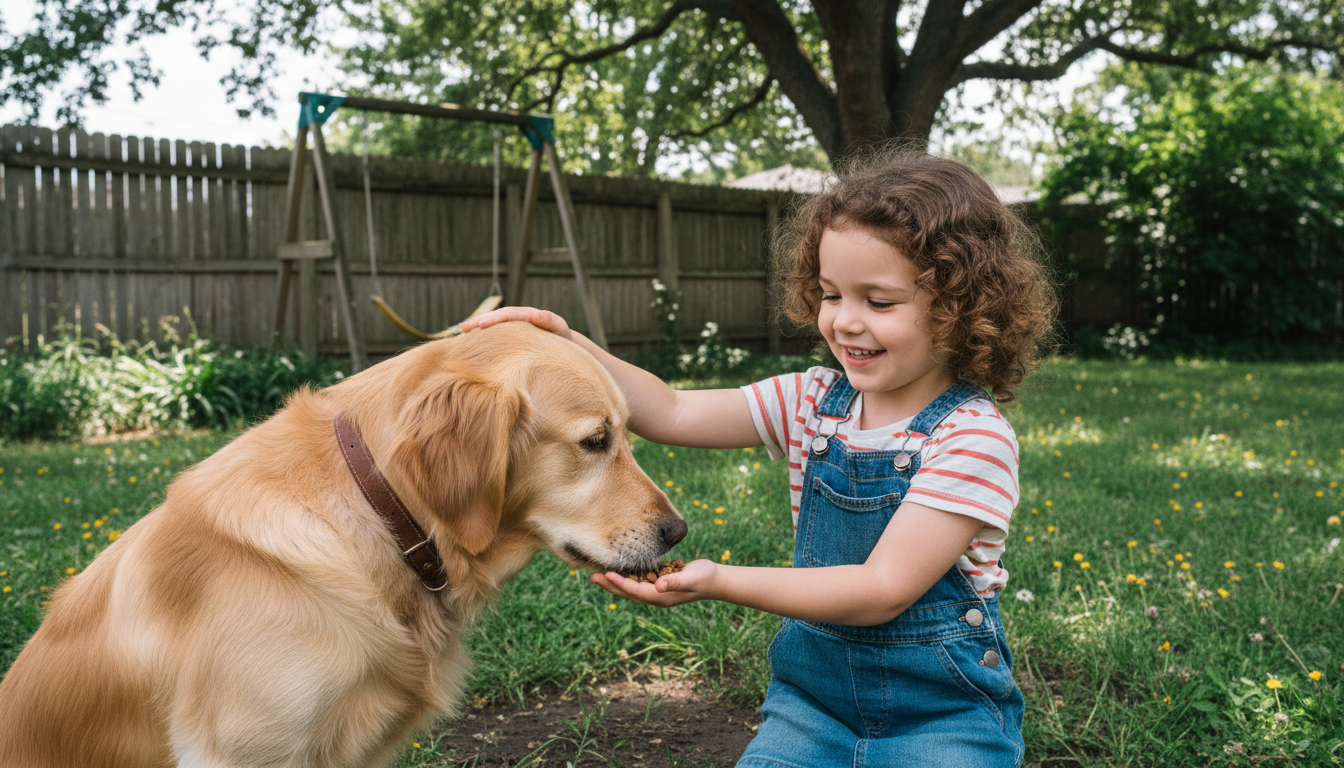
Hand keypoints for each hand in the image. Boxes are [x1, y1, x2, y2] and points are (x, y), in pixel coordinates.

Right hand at [459, 307, 571, 339]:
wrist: (564, 344)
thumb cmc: (561, 337)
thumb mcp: (559, 328)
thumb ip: (548, 320)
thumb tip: (535, 313)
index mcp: (528, 315)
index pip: (508, 315)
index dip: (494, 319)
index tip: (481, 325)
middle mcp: (518, 318)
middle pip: (496, 317)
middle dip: (480, 321)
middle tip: (463, 327)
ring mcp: (514, 326)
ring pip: (493, 324)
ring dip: (478, 325)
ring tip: (462, 329)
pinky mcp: (511, 335)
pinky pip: (495, 333)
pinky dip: (484, 335)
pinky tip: (470, 340)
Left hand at [589, 559, 717, 607]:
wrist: (715, 580)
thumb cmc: (705, 578)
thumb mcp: (692, 577)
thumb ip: (676, 581)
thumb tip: (659, 586)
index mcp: (661, 596)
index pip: (635, 591)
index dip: (620, 583)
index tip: (605, 575)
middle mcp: (656, 595)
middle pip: (627, 592)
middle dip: (610, 584)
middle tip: (591, 576)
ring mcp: (656, 590)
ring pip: (630, 587)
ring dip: (614, 581)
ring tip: (598, 573)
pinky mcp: (658, 583)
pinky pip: (637, 581)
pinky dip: (625, 576)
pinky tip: (616, 568)